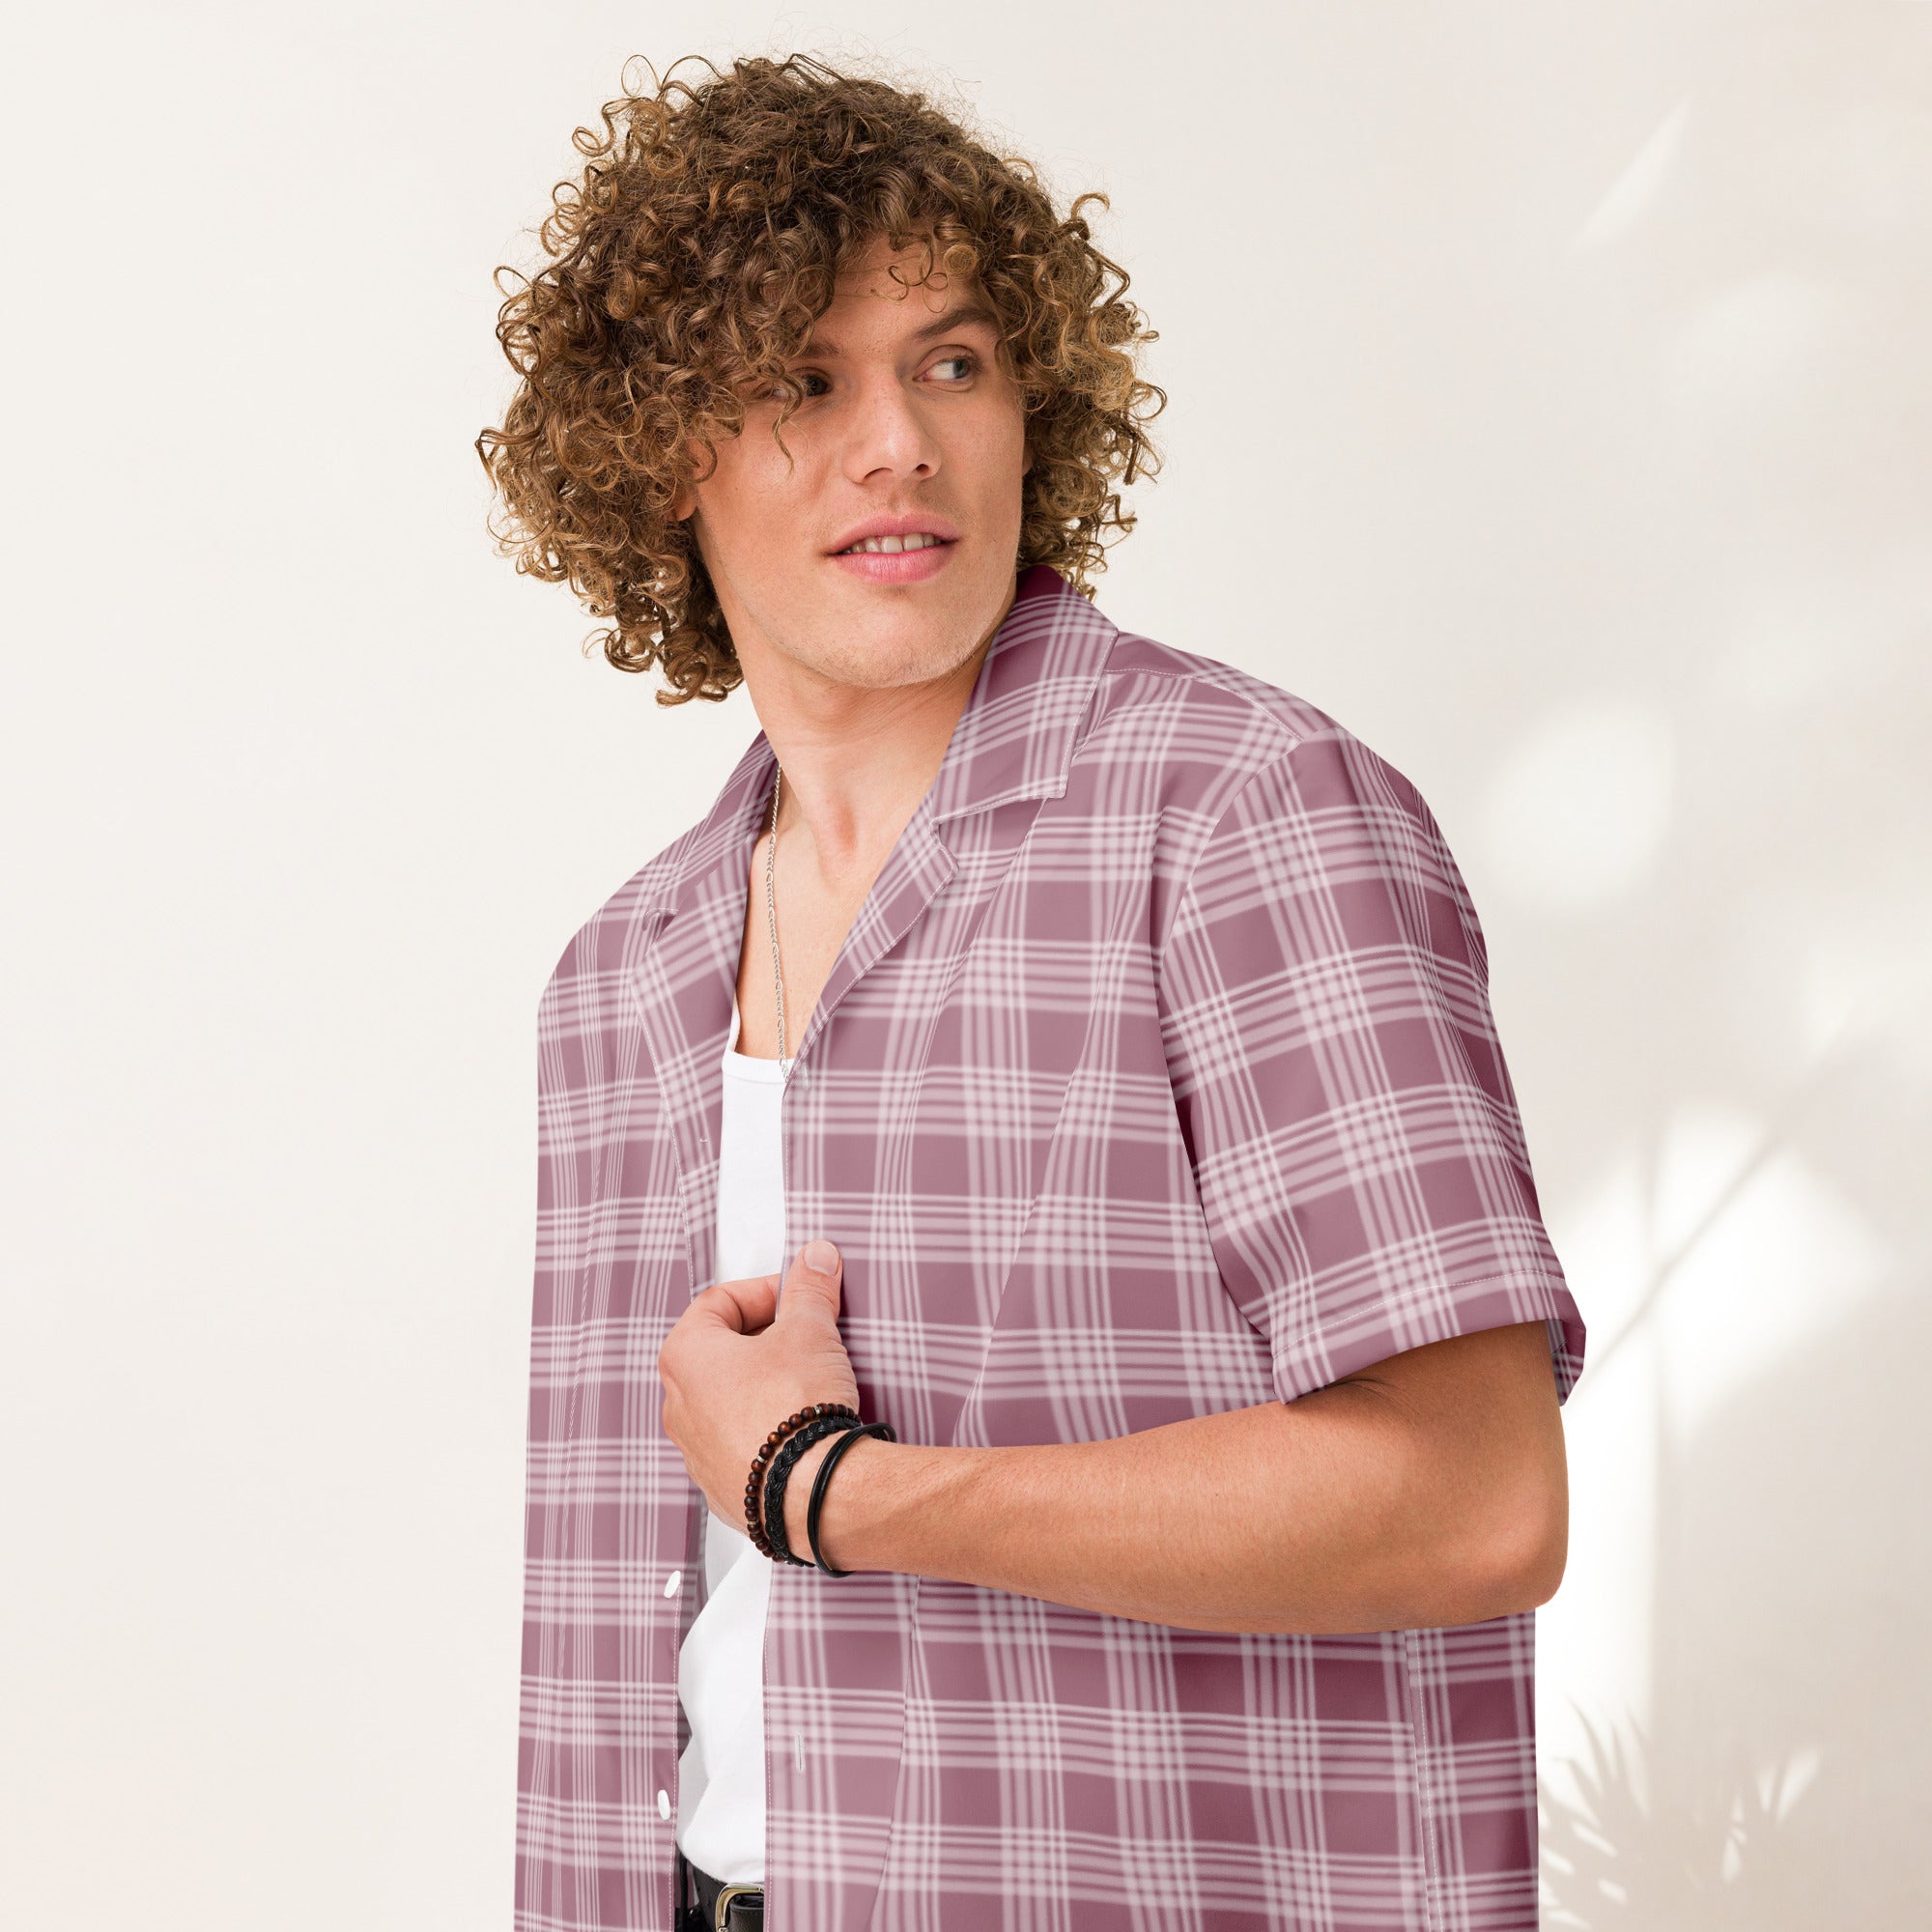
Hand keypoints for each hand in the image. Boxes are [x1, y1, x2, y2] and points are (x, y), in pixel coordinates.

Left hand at [658, 1238, 859, 1535]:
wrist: (813, 1491)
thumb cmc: (797, 1410)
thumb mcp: (810, 1330)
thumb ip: (809, 1289)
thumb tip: (815, 1260)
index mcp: (685, 1356)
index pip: (719, 1301)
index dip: (765, 1290)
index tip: (797, 1296)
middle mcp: (678, 1405)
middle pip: (720, 1350)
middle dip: (765, 1337)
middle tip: (805, 1335)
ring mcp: (695, 1451)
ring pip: (728, 1400)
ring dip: (763, 1384)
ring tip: (806, 1383)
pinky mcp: (720, 1487)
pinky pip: (740, 1444)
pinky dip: (766, 1430)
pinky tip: (799, 1428)